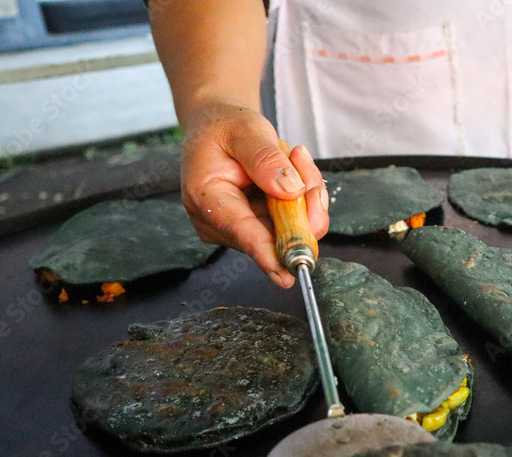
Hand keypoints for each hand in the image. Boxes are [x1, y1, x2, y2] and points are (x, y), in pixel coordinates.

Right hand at [180, 99, 328, 287]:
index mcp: (206, 198)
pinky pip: (297, 224)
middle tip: (299, 159)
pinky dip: (304, 199)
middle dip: (302, 203)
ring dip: (305, 195)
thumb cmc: (224, 128)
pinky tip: (293, 171)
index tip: (287, 273)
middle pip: (276, 234)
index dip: (267, 252)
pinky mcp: (260, 229)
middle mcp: (221, 223)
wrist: (219, 129)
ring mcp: (242, 230)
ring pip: (293, 229)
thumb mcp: (244, 129)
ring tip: (291, 157)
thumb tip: (290, 189)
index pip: (241, 231)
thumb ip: (264, 158)